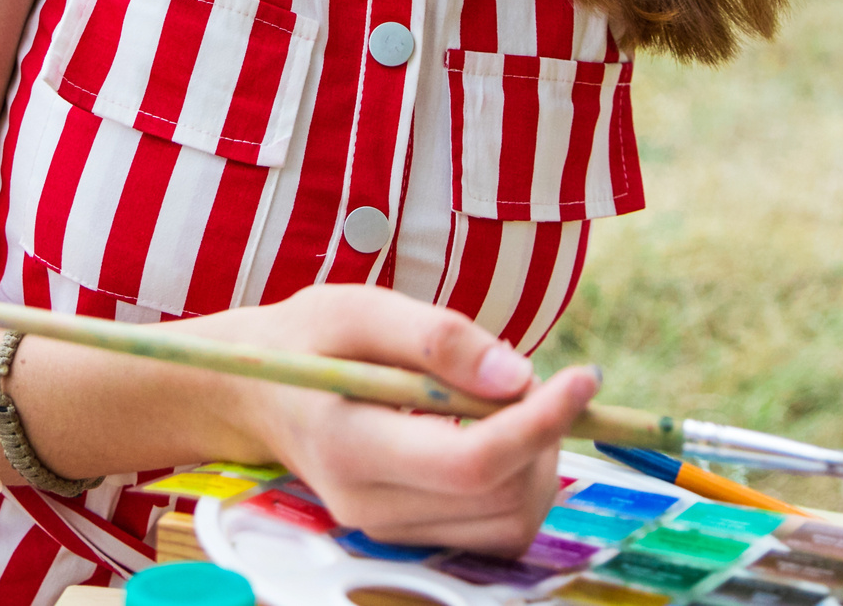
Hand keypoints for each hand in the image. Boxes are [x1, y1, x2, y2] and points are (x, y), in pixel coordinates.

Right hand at [183, 285, 602, 552]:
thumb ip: (437, 337)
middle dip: (543, 434)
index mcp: (351, 447)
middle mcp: (370, 505)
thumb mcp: (359, 308)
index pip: (470, 463)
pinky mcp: (410, 536)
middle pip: (500, 497)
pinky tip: (494, 435)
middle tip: (531, 375)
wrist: (258, 392)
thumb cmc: (308, 338)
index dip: (539, 423)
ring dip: (536, 460)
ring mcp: (389, 530)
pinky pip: (494, 530)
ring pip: (509, 523)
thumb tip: (517, 376)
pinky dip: (517, 483)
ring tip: (508, 401)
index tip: (584, 376)